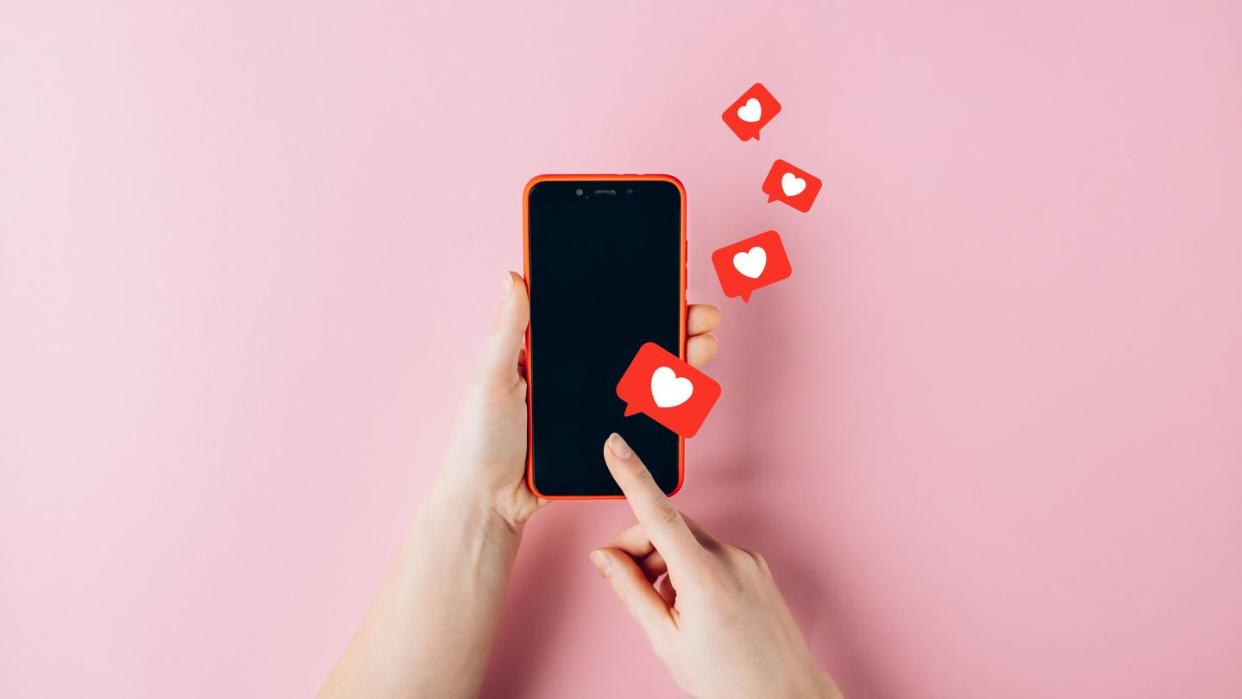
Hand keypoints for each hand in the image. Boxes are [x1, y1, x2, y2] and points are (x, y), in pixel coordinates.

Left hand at [435, 271, 722, 529]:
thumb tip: (513, 276)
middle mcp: (579, 375)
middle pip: (634, 342)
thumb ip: (507, 330)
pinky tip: (688, 388)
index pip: (601, 316)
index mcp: (552, 352)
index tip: (669, 284)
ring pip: (648, 376)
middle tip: (701, 317)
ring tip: (703, 345)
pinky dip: (672, 401)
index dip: (635, 299)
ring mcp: (596, 406)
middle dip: (674, 325)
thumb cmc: (479, 439)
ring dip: (681, 358)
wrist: (491, 501)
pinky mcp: (608, 437)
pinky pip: (646, 416)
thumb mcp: (490, 377)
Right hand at [590, 433, 843, 698]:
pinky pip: (710, 552)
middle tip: (620, 579)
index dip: (632, 475)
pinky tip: (688, 605)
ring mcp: (748, 560)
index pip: (657, 513)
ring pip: (688, 540)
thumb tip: (603, 556)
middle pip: (667, 527)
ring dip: (664, 560)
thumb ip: (630, 591)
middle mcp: (731, 558)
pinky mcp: (756, 566)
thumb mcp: (666, 639)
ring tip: (665, 608)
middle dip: (639, 545)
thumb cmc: (727, 681)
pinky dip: (688, 568)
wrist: (786, 698)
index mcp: (704, 577)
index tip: (615, 444)